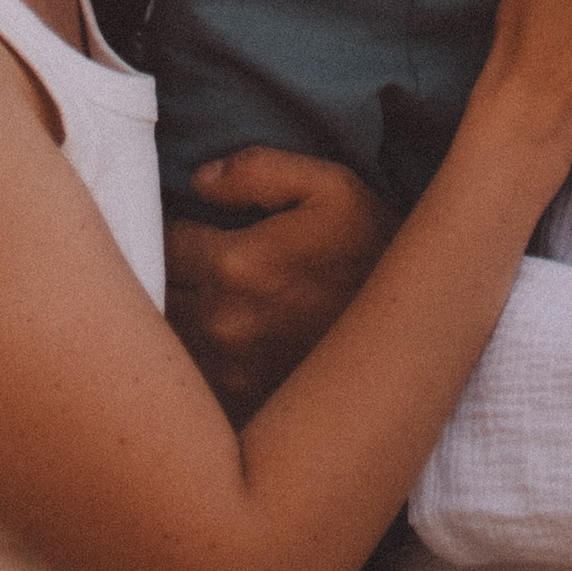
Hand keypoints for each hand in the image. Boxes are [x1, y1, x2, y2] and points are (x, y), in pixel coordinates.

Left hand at [165, 150, 395, 420]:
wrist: (413, 329)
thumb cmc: (371, 246)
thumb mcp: (329, 186)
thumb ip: (258, 170)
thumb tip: (199, 180)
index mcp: (236, 264)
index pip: (164, 240)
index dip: (167, 226)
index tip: (182, 221)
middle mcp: (224, 323)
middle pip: (158, 292)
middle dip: (162, 270)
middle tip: (181, 255)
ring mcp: (232, 370)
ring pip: (170, 339)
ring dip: (172, 314)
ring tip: (192, 292)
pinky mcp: (246, 400)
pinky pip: (195, 376)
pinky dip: (191, 358)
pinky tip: (211, 338)